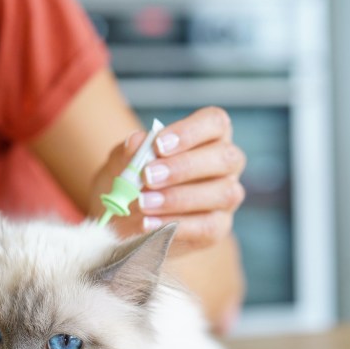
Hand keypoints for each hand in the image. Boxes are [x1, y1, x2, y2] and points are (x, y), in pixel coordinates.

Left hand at [91, 107, 245, 253]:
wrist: (123, 216)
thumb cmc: (132, 179)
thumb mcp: (124, 161)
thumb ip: (131, 151)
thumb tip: (137, 142)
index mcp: (208, 136)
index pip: (214, 122)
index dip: (189, 132)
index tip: (158, 145)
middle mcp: (226, 164)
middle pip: (224, 158)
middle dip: (184, 167)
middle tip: (147, 176)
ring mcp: (226, 196)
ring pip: (223, 193)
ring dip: (179, 198)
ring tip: (143, 203)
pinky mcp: (218, 227)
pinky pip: (209, 227)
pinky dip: (177, 225)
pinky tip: (149, 224)